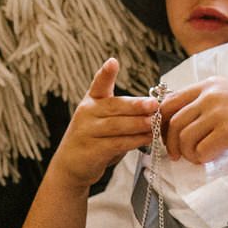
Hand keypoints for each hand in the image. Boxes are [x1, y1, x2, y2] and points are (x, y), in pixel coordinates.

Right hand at [48, 58, 154, 185]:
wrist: (72, 165)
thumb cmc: (96, 139)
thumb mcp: (106, 121)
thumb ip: (125, 114)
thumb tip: (155, 109)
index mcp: (92, 102)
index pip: (99, 85)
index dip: (106, 74)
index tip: (113, 62)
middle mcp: (87, 114)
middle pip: (114, 106)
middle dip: (136, 105)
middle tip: (154, 104)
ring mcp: (87, 132)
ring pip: (117, 125)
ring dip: (139, 124)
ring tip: (155, 123)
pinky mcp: (92, 150)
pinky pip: (117, 143)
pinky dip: (135, 141)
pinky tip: (148, 139)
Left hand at [158, 78, 227, 163]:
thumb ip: (208, 101)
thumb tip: (184, 121)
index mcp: (208, 85)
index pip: (169, 102)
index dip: (162, 122)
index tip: (166, 136)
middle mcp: (210, 96)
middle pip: (173, 122)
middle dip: (170, 142)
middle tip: (176, 155)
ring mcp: (219, 113)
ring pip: (184, 138)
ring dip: (187, 153)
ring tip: (197, 158)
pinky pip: (202, 150)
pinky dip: (202, 158)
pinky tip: (209, 159)